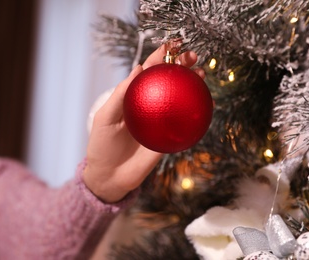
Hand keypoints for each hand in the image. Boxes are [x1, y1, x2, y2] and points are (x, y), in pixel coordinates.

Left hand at [83, 45, 203, 202]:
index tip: (172, 46)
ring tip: (202, 74)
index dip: (159, 57)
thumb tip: (137, 68)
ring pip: (180, 99)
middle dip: (181, 65)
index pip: (148, 72)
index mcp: (134, 97)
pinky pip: (185, 123)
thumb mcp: (105, 117)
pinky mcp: (170, 137)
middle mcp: (150, 106)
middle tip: (192, 57)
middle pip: (168, 81)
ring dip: (192, 84)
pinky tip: (206, 104)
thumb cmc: (102, 145)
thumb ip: (120, 94)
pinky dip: (196, 113)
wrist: (110, 177)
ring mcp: (162, 121)